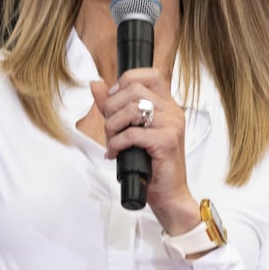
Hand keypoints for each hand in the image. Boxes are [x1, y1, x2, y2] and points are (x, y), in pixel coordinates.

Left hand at [94, 70, 198, 231]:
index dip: (126, 80)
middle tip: (110, 127)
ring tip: (112, 142)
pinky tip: (116, 153)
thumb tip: (95, 84)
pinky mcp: (166, 141)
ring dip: (112, 127)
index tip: (113, 99)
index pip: (149, 74)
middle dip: (112, 108)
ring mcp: (172, 125)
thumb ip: (114, 107)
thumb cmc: (152, 165)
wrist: (169, 194)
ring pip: (131, 109)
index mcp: (168, 105)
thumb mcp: (130, 130)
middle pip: (134, 89)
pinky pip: (132, 134)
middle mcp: (173, 111)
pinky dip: (117, 143)